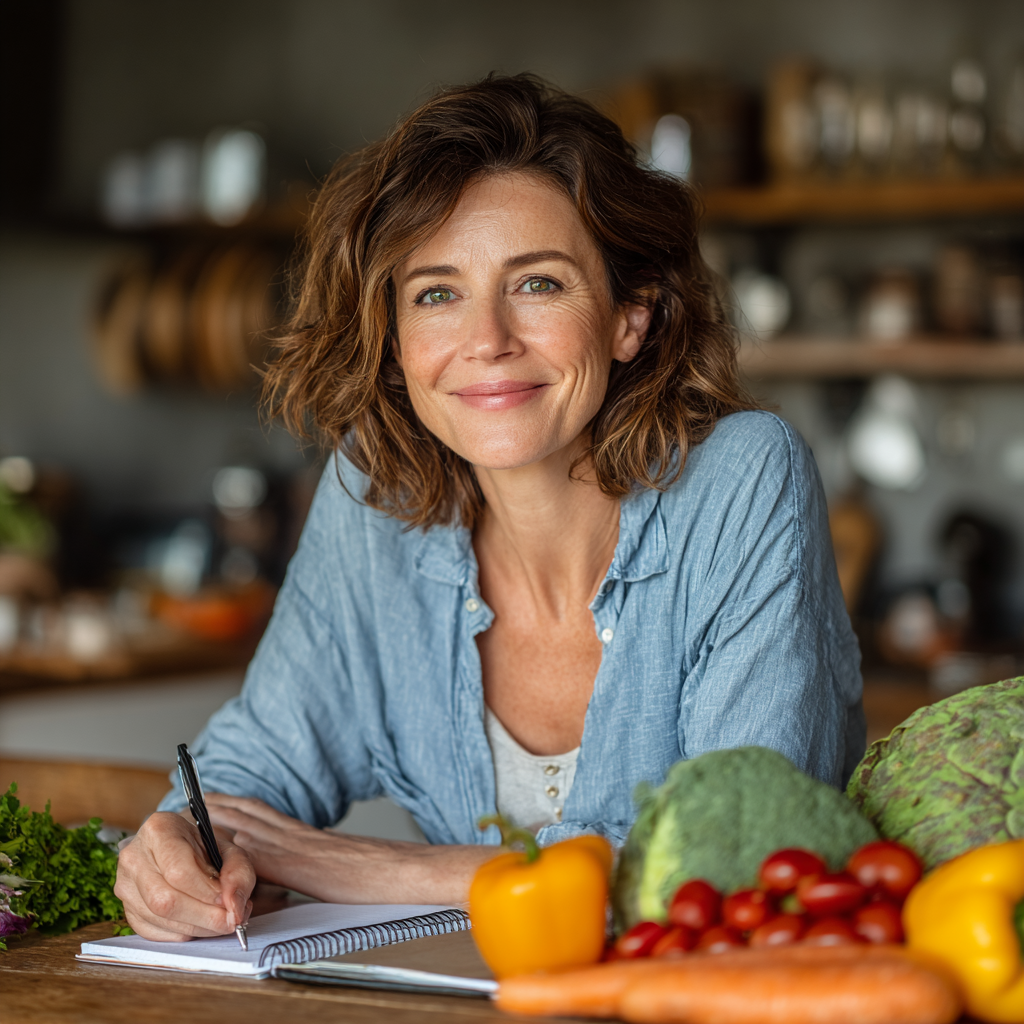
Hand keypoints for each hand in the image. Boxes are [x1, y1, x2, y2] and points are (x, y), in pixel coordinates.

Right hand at [115, 811, 254, 941]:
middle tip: (230, 921)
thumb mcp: (230, 850)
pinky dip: (182, 933)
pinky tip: (200, 924)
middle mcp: (134, 856)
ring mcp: (125, 884)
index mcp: (159, 829)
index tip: (228, 901)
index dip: (206, 892)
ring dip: (196, 928)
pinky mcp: (126, 909)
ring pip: (158, 918)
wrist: (183, 849)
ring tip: (220, 920)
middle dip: (203, 917)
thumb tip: (234, 909)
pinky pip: (153, 931)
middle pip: (165, 900)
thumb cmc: (207, 848)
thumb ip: (238, 874)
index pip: (179, 871)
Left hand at [206, 793, 494, 904]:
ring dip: (214, 822)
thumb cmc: (379, 876)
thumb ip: (310, 864)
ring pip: (244, 826)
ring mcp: (295, 845)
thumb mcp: (336, 864)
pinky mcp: (296, 863)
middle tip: (184, 801)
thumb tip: (291, 874)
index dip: (231, 805)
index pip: (259, 811)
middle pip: (245, 812)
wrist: (403, 872)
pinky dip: (229, 851)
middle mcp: (296, 833)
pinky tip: (211, 849)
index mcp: (304, 833)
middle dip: (213, 809)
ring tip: (187, 815)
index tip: (207, 800)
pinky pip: (254, 854)